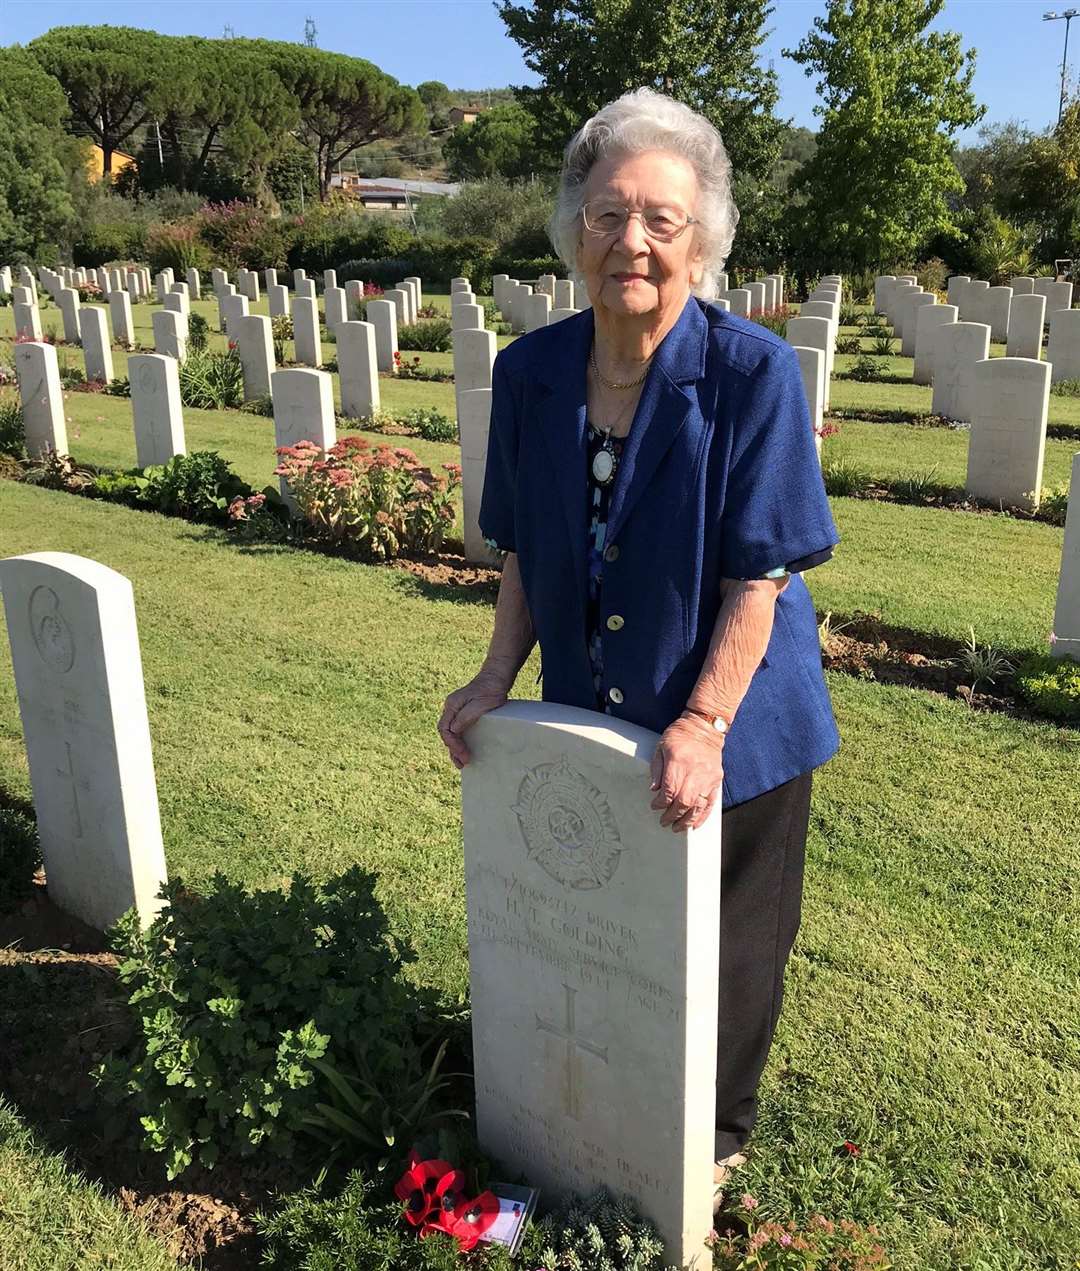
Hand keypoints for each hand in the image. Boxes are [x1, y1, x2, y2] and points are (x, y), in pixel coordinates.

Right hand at [438, 669, 510, 769]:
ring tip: (462, 761)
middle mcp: (451, 708)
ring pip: (451, 732)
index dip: (453, 744)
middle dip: (453, 749)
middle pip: (446, 733)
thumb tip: (453, 731)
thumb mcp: (480, 704)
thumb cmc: (491, 689)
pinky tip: (465, 747)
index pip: (445, 730)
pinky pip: (458, 729)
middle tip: (463, 763)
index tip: (463, 754)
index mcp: (452, 705)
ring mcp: (457, 709)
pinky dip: (460, 740)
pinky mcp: (464, 711)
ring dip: (455, 747)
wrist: (497, 676)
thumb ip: (465, 717)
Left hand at [649, 714, 724, 832]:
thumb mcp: (661, 747)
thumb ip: (657, 769)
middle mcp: (695, 771)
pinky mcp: (716, 780)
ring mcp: (708, 777)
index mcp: (679, 762)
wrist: (705, 727)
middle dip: (672, 815)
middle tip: (664, 822)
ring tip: (678, 828)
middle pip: (684, 801)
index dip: (661, 802)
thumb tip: (655, 790)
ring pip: (698, 806)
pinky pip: (711, 803)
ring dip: (687, 820)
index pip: (670, 790)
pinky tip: (695, 824)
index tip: (655, 806)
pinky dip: (703, 816)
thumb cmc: (681, 735)